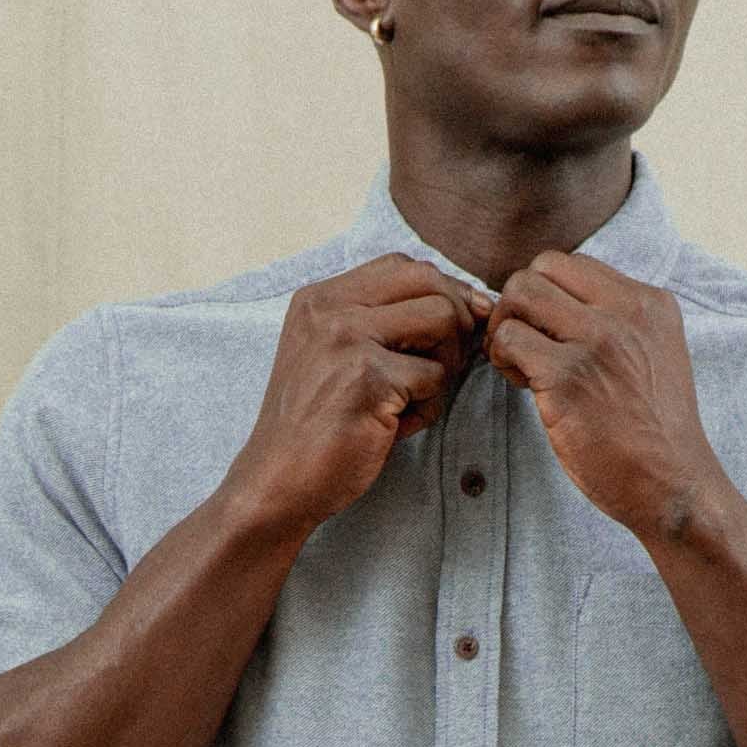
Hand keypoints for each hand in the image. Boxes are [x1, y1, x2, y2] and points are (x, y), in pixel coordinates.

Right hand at [225, 253, 486, 534]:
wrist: (278, 481)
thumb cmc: (316, 426)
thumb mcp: (334, 356)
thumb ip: (381, 323)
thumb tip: (469, 302)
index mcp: (319, 298)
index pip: (402, 265)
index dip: (442, 290)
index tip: (456, 326)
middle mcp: (330, 308)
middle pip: (429, 280)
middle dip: (456, 322)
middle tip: (446, 365)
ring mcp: (348, 338)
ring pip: (443, 320)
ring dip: (445, 364)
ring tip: (414, 399)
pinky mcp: (368, 378)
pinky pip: (435, 376)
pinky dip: (428, 408)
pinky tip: (396, 427)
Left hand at [478, 253, 718, 535]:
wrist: (673, 485)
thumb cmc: (655, 433)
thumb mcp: (654, 355)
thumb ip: (616, 323)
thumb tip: (552, 306)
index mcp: (649, 303)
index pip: (572, 265)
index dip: (547, 296)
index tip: (552, 335)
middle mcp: (625, 313)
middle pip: (539, 269)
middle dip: (520, 307)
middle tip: (528, 350)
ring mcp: (596, 342)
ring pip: (518, 294)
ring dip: (507, 329)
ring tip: (523, 368)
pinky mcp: (567, 377)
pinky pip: (508, 339)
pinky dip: (503, 360)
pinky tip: (525, 389)